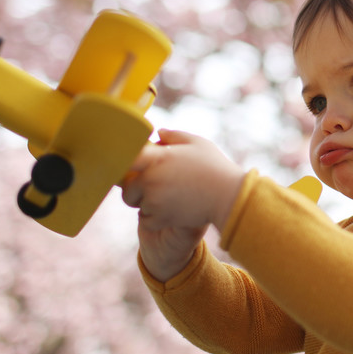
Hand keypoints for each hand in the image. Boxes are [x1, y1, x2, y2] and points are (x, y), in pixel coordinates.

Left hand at [121, 129, 245, 281]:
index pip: (126, 157)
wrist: (228, 197)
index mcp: (158, 157)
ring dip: (147, 203)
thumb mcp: (197, 143)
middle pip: (127, 187)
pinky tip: (171, 209)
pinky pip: (146, 220)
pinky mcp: (160, 217)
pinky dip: (154, 218)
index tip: (130, 163)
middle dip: (135, 189)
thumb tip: (158, 134)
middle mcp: (152, 178)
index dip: (124, 160)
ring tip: (169, 197)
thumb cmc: (215, 167)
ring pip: (138, 205)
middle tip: (152, 186)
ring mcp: (155, 200)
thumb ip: (174, 136)